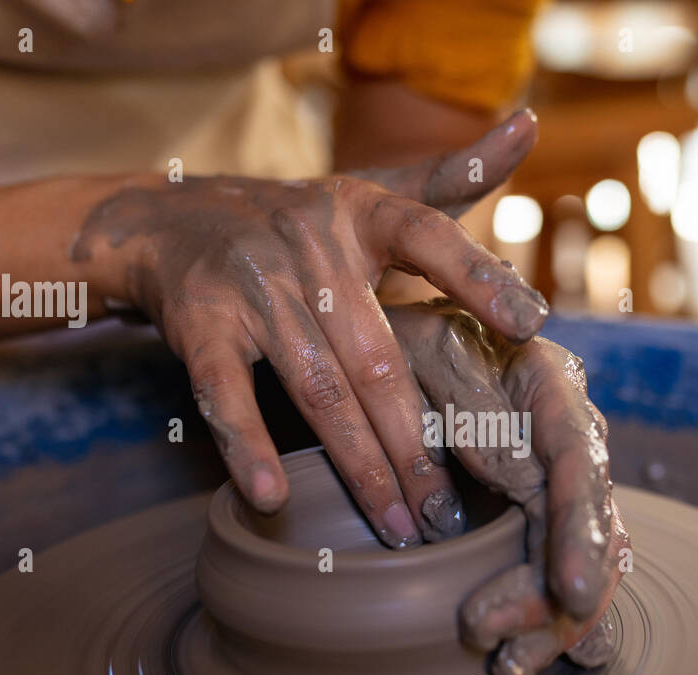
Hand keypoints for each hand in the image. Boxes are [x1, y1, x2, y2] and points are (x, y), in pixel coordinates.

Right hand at [71, 111, 544, 548]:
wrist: (167, 218)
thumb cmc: (297, 219)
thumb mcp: (371, 188)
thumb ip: (452, 175)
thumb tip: (528, 125)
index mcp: (360, 213)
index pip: (428, 236)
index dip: (478, 277)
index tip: (531, 325)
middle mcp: (310, 246)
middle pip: (378, 359)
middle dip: (417, 443)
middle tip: (450, 513)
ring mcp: (254, 288)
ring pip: (319, 390)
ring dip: (360, 467)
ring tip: (399, 527)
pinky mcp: (202, 325)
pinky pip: (227, 395)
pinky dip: (247, 447)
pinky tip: (272, 497)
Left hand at [386, 300, 628, 674]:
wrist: (389, 349)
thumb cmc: (397, 342)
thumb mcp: (411, 348)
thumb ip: (450, 395)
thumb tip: (481, 477)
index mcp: (547, 385)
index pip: (579, 460)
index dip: (581, 531)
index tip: (570, 594)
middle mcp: (567, 436)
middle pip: (588, 528)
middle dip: (552, 598)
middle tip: (495, 640)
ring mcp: (554, 481)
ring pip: (578, 560)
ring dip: (549, 622)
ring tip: (506, 668)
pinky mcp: (532, 516)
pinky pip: (555, 571)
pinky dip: (550, 620)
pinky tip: (545, 659)